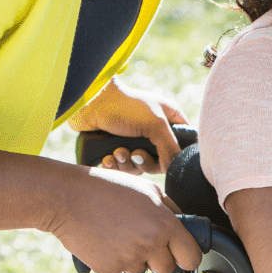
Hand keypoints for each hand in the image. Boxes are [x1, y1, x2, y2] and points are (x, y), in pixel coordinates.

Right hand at [44, 165, 202, 272]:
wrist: (67, 197)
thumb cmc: (107, 188)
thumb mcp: (147, 189)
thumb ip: (170, 209)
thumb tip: (184, 226)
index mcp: (165, 224)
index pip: (191, 257)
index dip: (186, 256)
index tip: (179, 254)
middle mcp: (150, 244)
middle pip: (167, 269)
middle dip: (157, 259)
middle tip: (141, 240)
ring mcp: (129, 259)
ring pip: (140, 272)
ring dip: (132, 260)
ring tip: (117, 236)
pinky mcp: (108, 270)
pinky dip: (111, 264)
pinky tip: (103, 243)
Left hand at [68, 78, 188, 174]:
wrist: (89, 103)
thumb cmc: (126, 107)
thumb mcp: (156, 124)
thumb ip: (170, 148)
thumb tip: (173, 170)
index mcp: (168, 120)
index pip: (182, 146)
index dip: (174, 156)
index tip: (163, 159)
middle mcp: (153, 131)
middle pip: (159, 162)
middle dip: (144, 162)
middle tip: (135, 154)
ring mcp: (134, 140)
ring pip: (138, 167)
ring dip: (126, 163)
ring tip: (116, 152)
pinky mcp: (115, 147)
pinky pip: (121, 167)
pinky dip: (114, 164)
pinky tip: (107, 157)